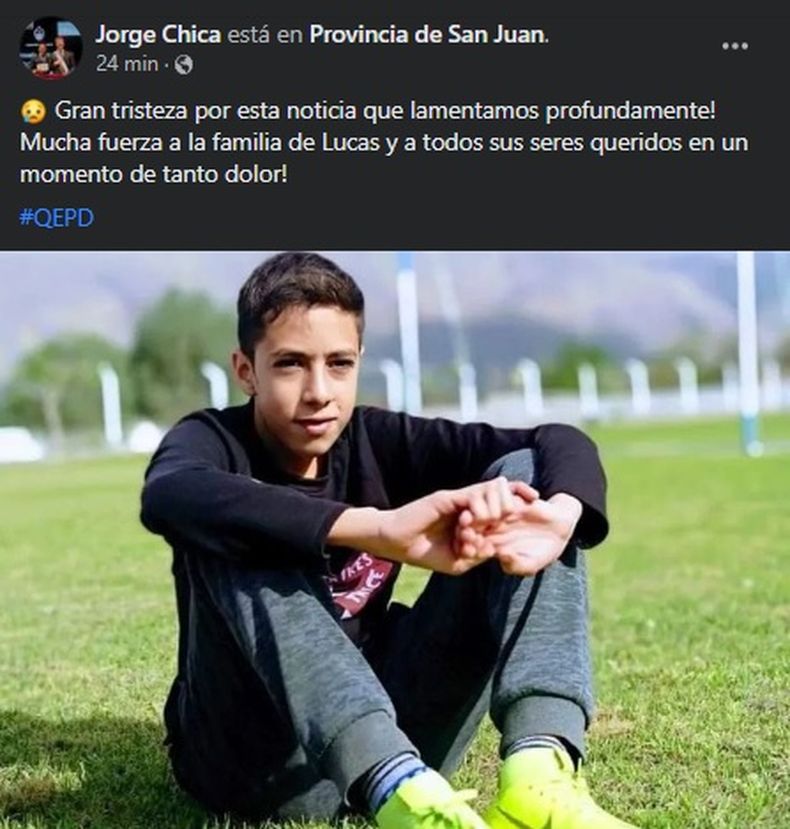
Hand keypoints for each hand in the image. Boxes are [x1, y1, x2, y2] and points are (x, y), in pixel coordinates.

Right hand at [378, 477, 537, 574]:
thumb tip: (497, 550)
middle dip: (517, 501)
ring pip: (490, 490)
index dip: (520, 506)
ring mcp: (460, 500)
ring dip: (498, 506)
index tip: (539, 509)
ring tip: (499, 520)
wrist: (398, 543)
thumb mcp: (459, 562)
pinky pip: (473, 495)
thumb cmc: (426, 553)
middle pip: (501, 494)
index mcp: (473, 520)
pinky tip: (483, 519)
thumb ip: (479, 554)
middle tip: (527, 510)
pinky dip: (482, 505)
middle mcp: (469, 507)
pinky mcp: (449, 498)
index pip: (501, 508)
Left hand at [457, 493, 582, 575]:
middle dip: (468, 528)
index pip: (473, 546)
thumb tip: (503, 557)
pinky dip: (501, 500)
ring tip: (486, 518)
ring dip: (482, 512)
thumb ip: (516, 565)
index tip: (467, 550)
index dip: (469, 548)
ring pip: (484, 509)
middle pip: (472, 526)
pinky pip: (501, 495)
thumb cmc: (543, 551)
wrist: (560, 528)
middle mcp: (491, 526)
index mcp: (490, 544)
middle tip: (467, 529)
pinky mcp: (511, 498)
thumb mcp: (531, 564)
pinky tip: (508, 509)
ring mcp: (500, 511)